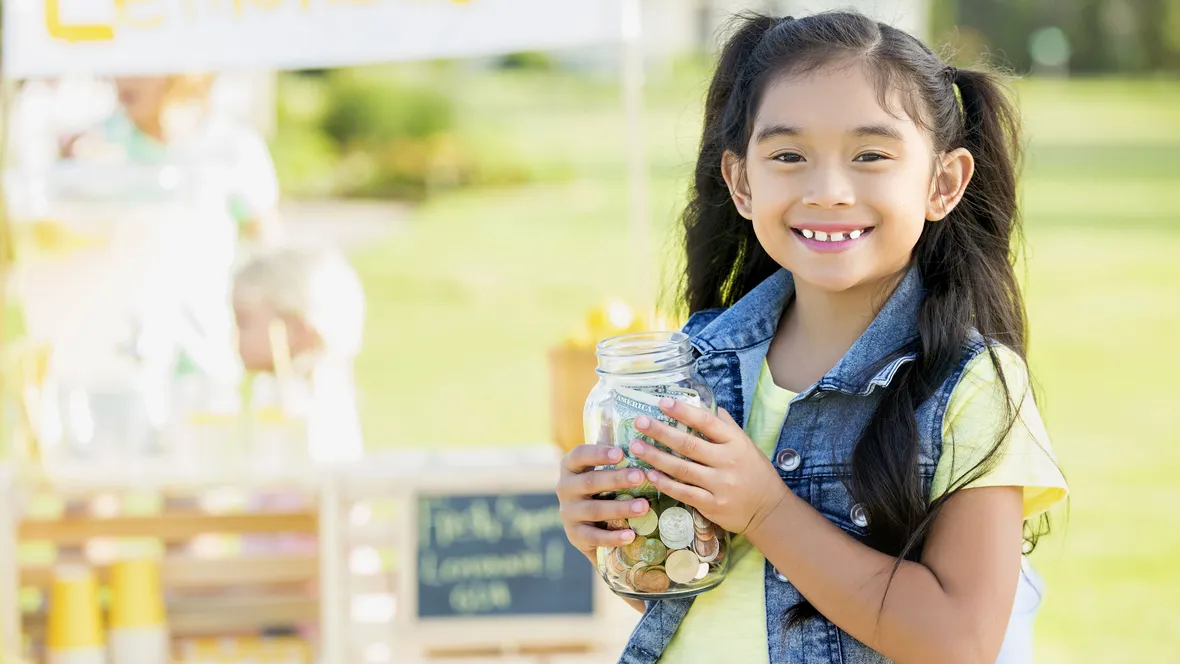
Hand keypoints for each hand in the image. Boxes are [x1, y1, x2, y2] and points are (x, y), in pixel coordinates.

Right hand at [556, 444, 653, 562]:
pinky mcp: (574, 535)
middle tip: (640, 477)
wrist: (586, 527)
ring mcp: (568, 513)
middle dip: (616, 479)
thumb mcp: (603, 475)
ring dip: (620, 508)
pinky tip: (631, 535)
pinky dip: (613, 537)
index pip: (580, 455)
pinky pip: (594, 537)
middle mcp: (564, 488)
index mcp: (570, 467)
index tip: (620, 453)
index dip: (598, 453)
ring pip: (594, 510)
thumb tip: (649, 452)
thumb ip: (617, 464)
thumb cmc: (601, 491)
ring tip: (643, 507)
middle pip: (590, 482)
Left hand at [629, 398, 787, 535]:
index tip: (663, 403)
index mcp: (736, 442)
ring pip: (681, 468)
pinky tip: (649, 474)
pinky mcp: (712, 505)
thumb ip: (726, 426)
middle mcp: (728, 462)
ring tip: (636, 446)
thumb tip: (704, 404)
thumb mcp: (746, 445)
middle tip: (639, 422)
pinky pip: (683, 492)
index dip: (684, 411)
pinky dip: (665, 483)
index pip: (707, 422)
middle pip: (689, 444)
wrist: (769, 510)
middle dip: (661, 432)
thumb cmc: (755, 473)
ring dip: (656, 457)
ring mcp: (720, 485)